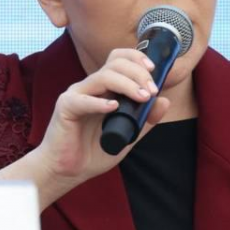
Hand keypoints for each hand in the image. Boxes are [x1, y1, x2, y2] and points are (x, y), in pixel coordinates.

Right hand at [0, 48, 168, 209]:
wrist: (68, 171)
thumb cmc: (94, 152)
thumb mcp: (128, 135)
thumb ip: (145, 119)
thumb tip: (164, 101)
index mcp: (104, 88)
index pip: (119, 59)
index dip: (136, 58)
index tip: (154, 70)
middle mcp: (90, 87)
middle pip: (114, 64)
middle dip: (138, 73)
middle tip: (151, 91)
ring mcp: (77, 95)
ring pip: (103, 76)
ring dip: (127, 84)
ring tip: (142, 97)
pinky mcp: (65, 107)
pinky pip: (83, 100)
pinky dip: (100, 102)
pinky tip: (113, 107)